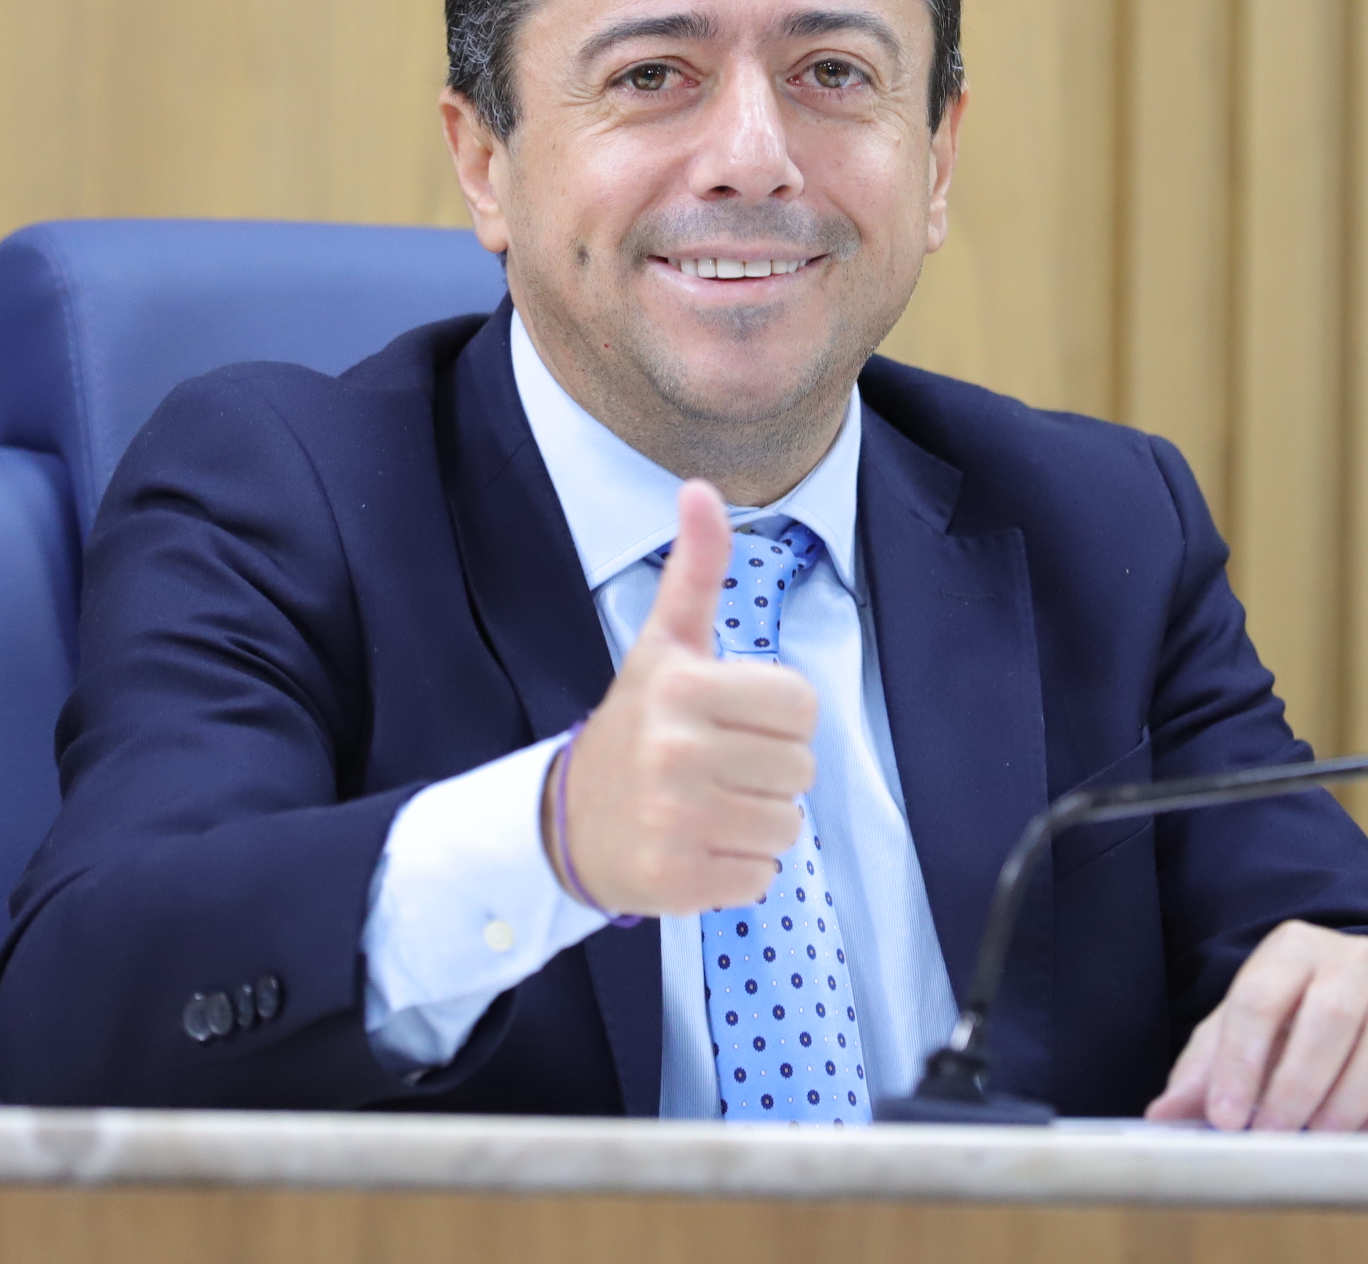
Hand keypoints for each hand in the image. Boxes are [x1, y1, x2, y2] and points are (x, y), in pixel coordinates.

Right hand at [559, 480, 819, 914]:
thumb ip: (697, 569)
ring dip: (757, 822)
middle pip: (801, 768)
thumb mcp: (666, 643)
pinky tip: (697, 845)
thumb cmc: (636, 724)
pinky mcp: (676, 880)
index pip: (802, 705)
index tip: (732, 719)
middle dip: (769, 770)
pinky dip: (738, 870)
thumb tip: (700, 488)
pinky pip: (760, 878)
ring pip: (787, 827)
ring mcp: (674, 820)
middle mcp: (676, 752)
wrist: (565, 820)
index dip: (777, 716)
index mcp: (684, 687)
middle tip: (716, 766)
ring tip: (708, 806)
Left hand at [1144, 922, 1367, 1131]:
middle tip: (1276, 1136)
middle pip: (1329, 1014)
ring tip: (1322, 1138)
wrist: (1366, 1003)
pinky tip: (1367, 1133)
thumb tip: (1162, 1116)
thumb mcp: (1240, 1035)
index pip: (1260, 998)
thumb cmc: (1289, 1023)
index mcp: (1290, 950)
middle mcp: (1350, 956)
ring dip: (1351, 1097)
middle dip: (1298, 1085)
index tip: (1226, 1119)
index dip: (1241, 1062)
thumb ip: (1204, 1073)